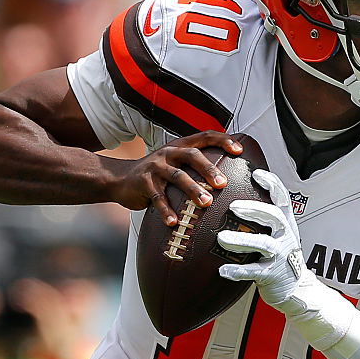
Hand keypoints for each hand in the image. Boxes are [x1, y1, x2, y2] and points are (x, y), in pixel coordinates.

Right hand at [106, 131, 241, 225]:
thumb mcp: (175, 164)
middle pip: (192, 155)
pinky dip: (166, 210)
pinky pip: (158, 197)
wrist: (120, 178)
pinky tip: (174, 222)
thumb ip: (195, 168)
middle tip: (223, 183)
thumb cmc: (156, 174)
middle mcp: (169, 153)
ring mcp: (155, 167)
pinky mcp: (143, 183)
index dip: (223, 140)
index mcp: (180, 146)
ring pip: (177, 176)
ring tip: (206, 203)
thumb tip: (227, 182)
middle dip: (209, 169)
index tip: (240, 150)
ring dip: (193, 190)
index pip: (205, 136)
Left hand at [217, 169, 304, 307]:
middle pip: (274, 216)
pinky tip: (223, 270)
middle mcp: (286, 237)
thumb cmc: (280, 259)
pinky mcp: (273, 275)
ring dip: (242, 240)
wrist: (296, 289)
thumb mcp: (278, 236)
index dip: (272, 184)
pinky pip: (254, 271)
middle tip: (233, 206)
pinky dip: (238, 271)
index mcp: (286, 225)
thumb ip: (264, 221)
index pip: (283, 199)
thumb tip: (239, 201)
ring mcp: (280, 256)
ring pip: (263, 244)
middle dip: (254, 209)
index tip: (257, 173)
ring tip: (222, 238)